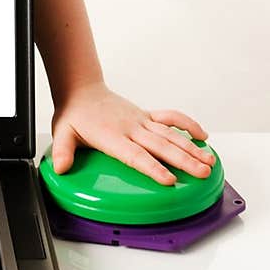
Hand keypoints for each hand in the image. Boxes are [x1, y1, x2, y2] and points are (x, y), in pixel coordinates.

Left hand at [50, 83, 214, 185]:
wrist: (82, 89)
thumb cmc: (75, 113)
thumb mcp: (63, 132)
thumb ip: (63, 150)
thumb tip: (60, 167)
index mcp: (112, 136)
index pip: (136, 155)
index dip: (153, 168)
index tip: (169, 180)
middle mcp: (131, 128)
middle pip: (161, 146)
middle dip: (183, 161)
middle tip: (202, 173)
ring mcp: (141, 120)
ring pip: (171, 134)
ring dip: (191, 147)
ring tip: (209, 161)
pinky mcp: (146, 115)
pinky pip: (171, 118)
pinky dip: (187, 124)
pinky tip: (203, 135)